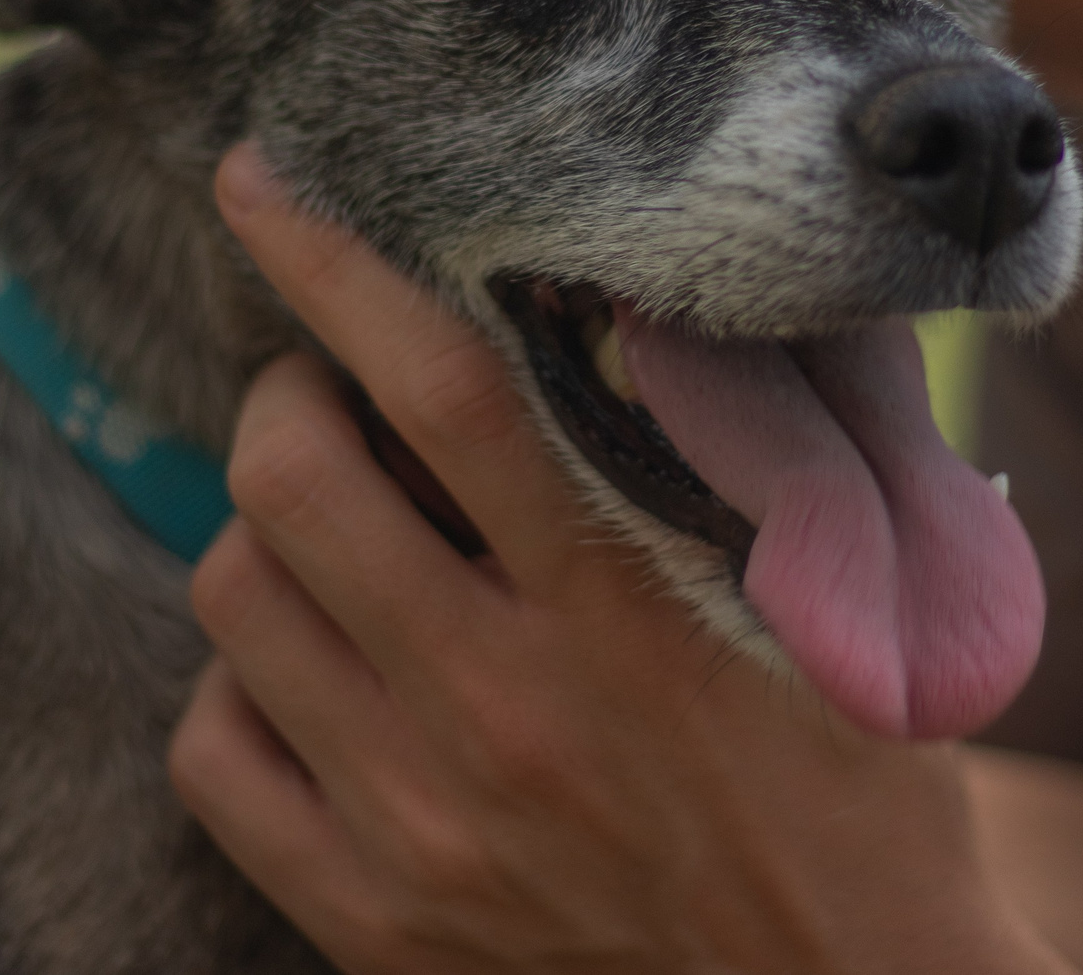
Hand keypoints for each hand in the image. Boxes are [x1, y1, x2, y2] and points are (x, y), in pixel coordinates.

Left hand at [170, 146, 1067, 974]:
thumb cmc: (869, 780)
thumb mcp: (852, 595)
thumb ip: (773, 432)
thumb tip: (679, 282)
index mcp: (635, 607)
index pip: (442, 384)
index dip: (336, 262)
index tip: (264, 182)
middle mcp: (509, 710)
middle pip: (294, 475)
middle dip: (287, 385)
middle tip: (334, 382)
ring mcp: (426, 824)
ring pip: (235, 599)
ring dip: (262, 524)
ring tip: (333, 521)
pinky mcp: (374, 918)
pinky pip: (213, 755)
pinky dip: (241, 684)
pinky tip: (318, 666)